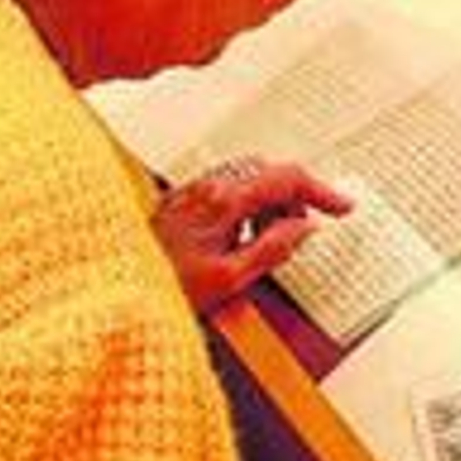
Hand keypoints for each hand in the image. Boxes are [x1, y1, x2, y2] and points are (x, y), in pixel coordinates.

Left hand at [152, 156, 352, 313]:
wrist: (118, 288)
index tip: (342, 207)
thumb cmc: (167, 287)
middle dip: (293, 199)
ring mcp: (193, 190)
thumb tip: (303, 229)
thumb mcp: (230, 279)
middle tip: (302, 232)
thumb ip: (272, 249)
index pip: (286, 178)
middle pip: (268, 172)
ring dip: (269, 203)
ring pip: (248, 178)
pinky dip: (247, 206)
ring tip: (269, 241)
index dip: (320, 191)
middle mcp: (207, 185)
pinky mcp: (182, 200)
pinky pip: (228, 188)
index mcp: (224, 200)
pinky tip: (242, 238)